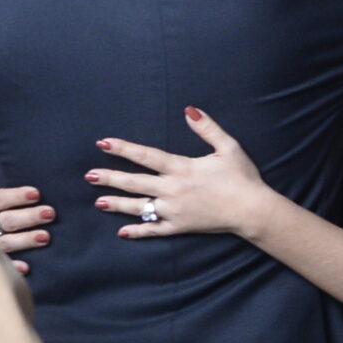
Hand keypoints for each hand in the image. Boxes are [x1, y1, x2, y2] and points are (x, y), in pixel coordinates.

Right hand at [0, 158, 50, 274]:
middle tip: (50, 213)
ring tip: (46, 237)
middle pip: (7, 221)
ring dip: (25, 240)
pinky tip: (27, 267)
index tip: (36, 193)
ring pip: (6, 242)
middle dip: (28, 217)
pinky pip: (1, 264)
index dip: (16, 196)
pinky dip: (12, 267)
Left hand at [89, 107, 272, 240]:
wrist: (253, 210)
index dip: (123, 149)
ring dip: (117, 204)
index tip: (103, 143)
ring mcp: (174, 210)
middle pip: (135, 183)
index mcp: (182, 169)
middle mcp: (173, 190)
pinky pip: (154, 230)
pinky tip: (122, 232)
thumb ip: (207, 128)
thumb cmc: (243, 178)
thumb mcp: (229, 148)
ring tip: (98, 202)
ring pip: (139, 207)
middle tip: (89, 175)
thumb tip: (189, 110)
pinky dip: (138, 231)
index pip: (146, 156)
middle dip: (110, 178)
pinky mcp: (180, 226)